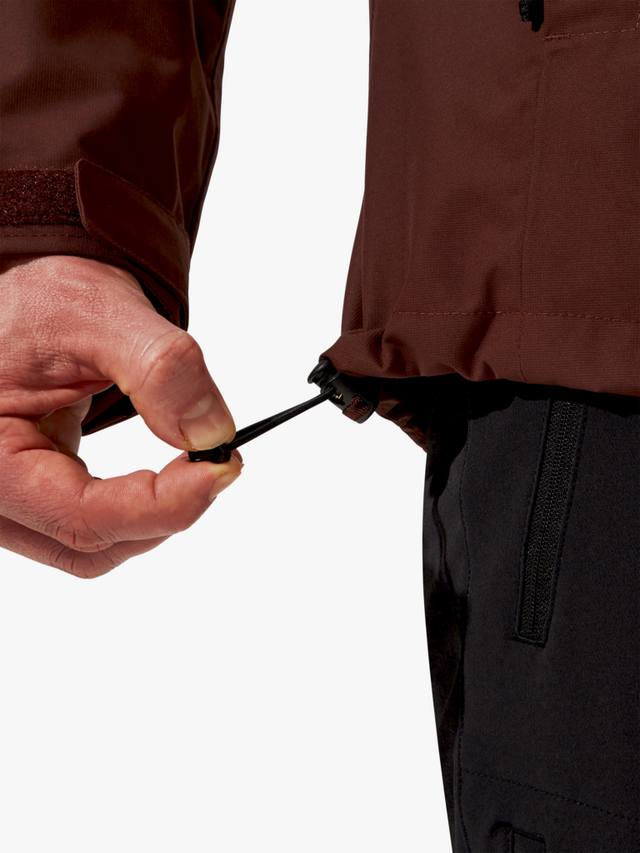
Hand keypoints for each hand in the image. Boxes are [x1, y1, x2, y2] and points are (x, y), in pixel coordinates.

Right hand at [0, 255, 241, 577]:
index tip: (220, 470)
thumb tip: (212, 433)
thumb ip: (162, 371)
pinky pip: (95, 527)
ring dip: (155, 514)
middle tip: (218, 462)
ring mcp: (13, 502)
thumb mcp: (103, 315)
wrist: (35, 298)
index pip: (81, 515)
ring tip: (193, 463)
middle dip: (164, 511)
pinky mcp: (39, 497)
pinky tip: (166, 475)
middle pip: (90, 543)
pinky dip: (140, 507)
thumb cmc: (46, 301)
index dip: (161, 505)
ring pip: (96, 546)